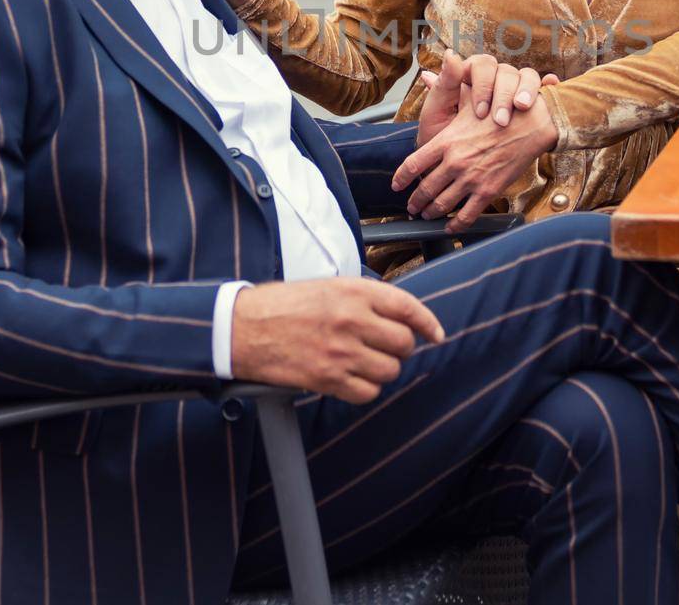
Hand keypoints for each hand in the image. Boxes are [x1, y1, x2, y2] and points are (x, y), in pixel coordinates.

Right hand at [230, 278, 444, 403]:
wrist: (243, 327)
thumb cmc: (283, 304)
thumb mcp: (328, 286)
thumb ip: (363, 299)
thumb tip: (399, 316)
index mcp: (354, 292)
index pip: (408, 308)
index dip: (428, 323)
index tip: (436, 334)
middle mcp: (352, 320)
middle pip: (403, 343)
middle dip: (400, 349)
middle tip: (385, 348)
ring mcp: (341, 351)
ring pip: (390, 370)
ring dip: (383, 370)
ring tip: (365, 363)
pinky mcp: (328, 378)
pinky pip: (368, 393)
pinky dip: (365, 390)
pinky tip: (352, 380)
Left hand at [395, 81, 558, 229]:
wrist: (531, 124)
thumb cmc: (500, 111)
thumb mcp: (468, 103)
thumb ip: (445, 95)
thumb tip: (426, 78)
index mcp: (446, 141)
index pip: (413, 164)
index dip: (402, 178)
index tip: (396, 186)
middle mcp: (454, 161)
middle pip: (425, 188)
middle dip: (416, 202)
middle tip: (411, 207)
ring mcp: (470, 178)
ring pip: (443, 204)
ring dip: (432, 212)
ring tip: (427, 215)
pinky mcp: (488, 191)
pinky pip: (466, 214)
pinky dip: (456, 225)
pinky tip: (451, 227)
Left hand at [415, 50, 558, 146]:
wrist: (456, 167)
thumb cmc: (442, 138)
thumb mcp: (436, 115)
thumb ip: (442, 87)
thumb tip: (445, 58)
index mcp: (470, 77)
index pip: (483, 65)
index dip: (483, 85)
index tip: (480, 112)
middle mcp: (493, 80)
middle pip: (507, 71)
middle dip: (505, 94)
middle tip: (501, 120)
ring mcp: (512, 91)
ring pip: (526, 76)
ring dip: (527, 89)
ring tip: (523, 107)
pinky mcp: (529, 104)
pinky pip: (544, 88)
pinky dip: (549, 85)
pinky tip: (552, 85)